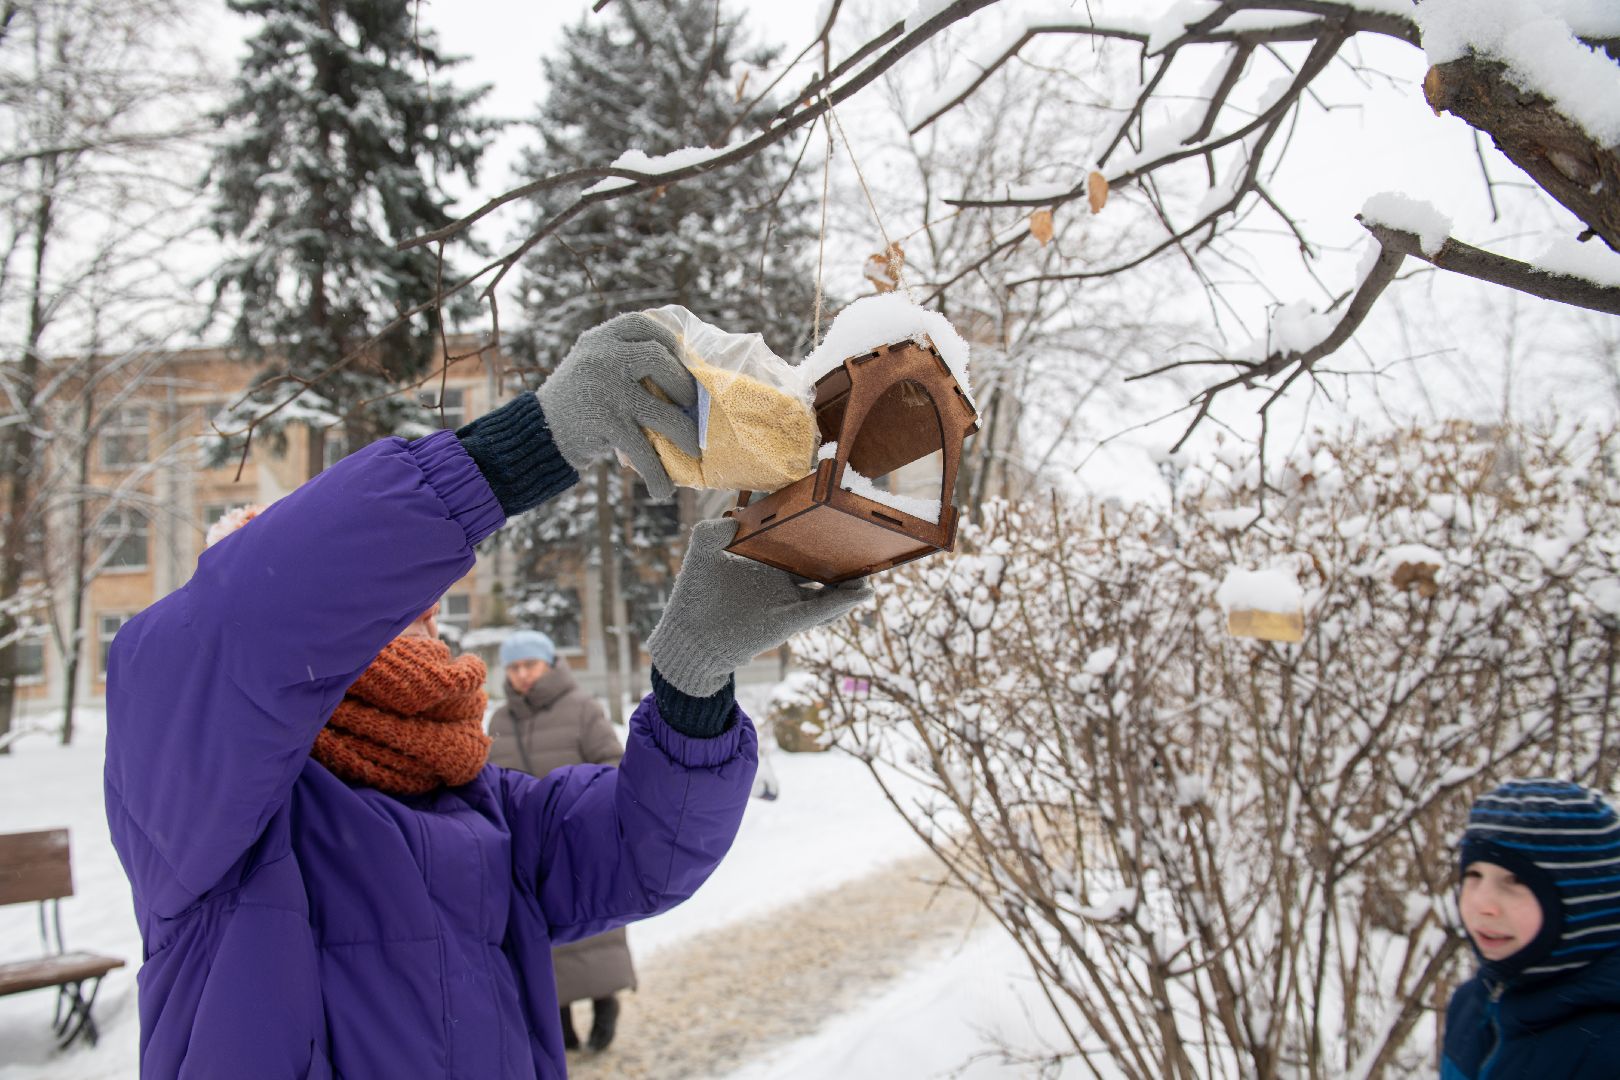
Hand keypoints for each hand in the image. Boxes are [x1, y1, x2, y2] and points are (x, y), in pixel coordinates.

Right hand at [536, 313, 699, 500]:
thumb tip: (683, 373)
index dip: (667, 337)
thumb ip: (622, 360)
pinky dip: (657, 475)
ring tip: (693, 448)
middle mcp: (601, 358)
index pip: (640, 324)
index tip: (681, 354)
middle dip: (682, 381)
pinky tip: (662, 490)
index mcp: (599, 340)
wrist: (536, 435)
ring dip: (684, 434)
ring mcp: (605, 390)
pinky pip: (643, 451)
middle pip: (657, 357)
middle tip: (690, 401)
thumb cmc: (576, 401)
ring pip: (662, 412)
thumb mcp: (591, 366)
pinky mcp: (606, 423)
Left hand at [648, 519, 874, 696]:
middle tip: (865, 545)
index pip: (799, 547)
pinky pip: (818, 611)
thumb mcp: (700, 556)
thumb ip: (711, 532)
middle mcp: (781, 583)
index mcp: (767, 564)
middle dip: (843, 560)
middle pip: (820, 569)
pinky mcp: (787, 621)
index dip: (818, 536)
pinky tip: (860, 594)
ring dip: (850, 584)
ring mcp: (786, 602)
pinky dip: (840, 604)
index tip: (836, 521)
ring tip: (871, 572)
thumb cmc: (693, 597)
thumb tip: (732, 519)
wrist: (687, 638)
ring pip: (827, 592)